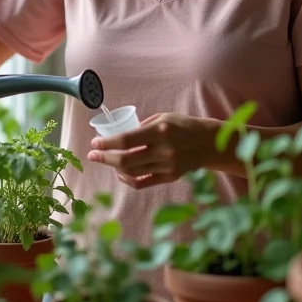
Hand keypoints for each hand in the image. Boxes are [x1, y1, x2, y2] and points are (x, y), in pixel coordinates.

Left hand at [87, 113, 219, 189]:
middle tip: (93, 154)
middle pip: (126, 159)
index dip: (107, 143)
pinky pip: (142, 182)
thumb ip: (142, 127)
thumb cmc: (183, 126)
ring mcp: (167, 166)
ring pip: (132, 172)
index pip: (127, 140)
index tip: (95, 143)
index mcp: (160, 131)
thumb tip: (120, 136)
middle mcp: (163, 151)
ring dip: (114, 167)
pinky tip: (120, 173)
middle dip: (105, 157)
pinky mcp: (169, 177)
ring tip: (106, 160)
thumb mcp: (163, 118)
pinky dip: (128, 179)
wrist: (208, 143)